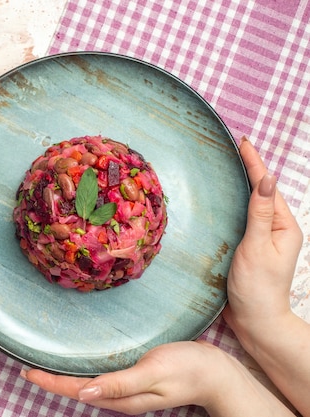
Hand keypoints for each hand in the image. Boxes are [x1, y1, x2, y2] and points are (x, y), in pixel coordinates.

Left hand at [21, 341, 293, 415]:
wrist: (216, 372)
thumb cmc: (188, 368)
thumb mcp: (154, 373)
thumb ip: (120, 384)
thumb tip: (84, 392)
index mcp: (121, 397)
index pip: (76, 390)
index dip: (50, 382)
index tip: (27, 372)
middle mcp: (119, 397)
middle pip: (77, 390)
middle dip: (51, 381)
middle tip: (26, 368)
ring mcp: (126, 391)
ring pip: (86, 387)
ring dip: (64, 378)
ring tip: (43, 367)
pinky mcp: (133, 381)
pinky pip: (100, 380)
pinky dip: (82, 372)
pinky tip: (76, 365)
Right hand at [223, 137, 302, 336]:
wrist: (255, 322)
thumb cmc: (257, 287)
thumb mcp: (257, 247)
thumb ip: (260, 213)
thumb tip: (267, 180)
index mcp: (284, 227)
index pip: (266, 188)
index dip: (255, 163)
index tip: (243, 142)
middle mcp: (276, 230)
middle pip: (261, 193)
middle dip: (250, 169)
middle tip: (236, 147)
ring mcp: (263, 239)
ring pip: (251, 206)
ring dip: (241, 185)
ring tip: (231, 165)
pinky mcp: (249, 249)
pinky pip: (242, 220)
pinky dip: (234, 205)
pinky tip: (224, 200)